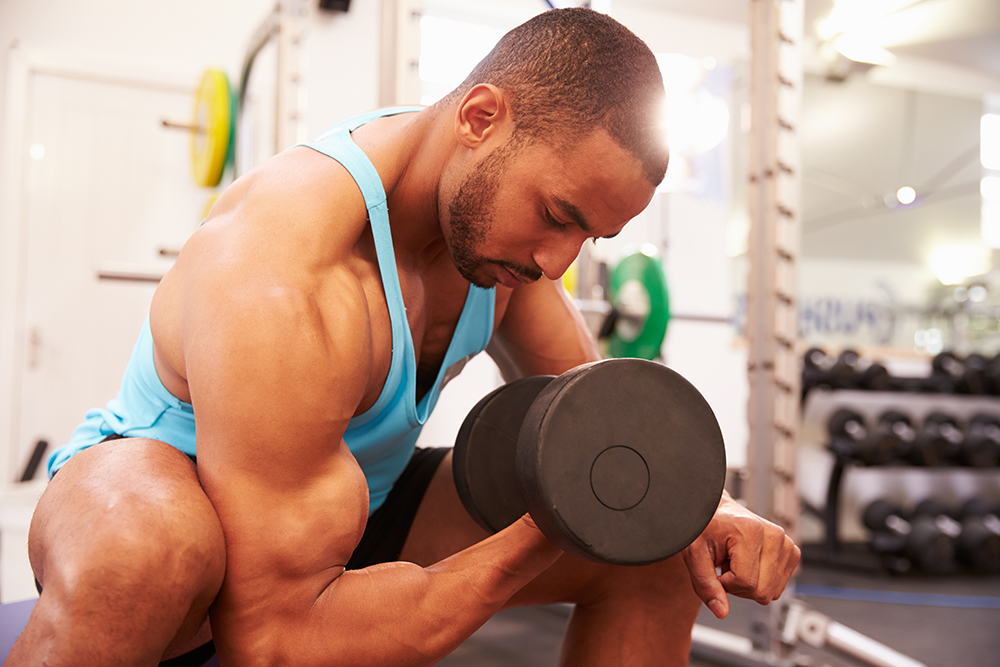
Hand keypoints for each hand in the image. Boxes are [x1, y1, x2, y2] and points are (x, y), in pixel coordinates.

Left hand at [681, 492, 800, 618]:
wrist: (717, 512)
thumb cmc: (705, 528)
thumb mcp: (695, 554)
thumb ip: (705, 584)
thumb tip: (721, 612)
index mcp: (751, 531)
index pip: (745, 583)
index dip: (724, 583)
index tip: (716, 565)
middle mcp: (775, 535)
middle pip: (762, 592)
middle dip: (738, 586)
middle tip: (725, 564)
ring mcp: (786, 543)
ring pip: (771, 593)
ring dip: (749, 584)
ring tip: (736, 561)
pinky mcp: (791, 552)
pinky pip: (778, 587)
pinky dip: (761, 581)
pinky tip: (749, 562)